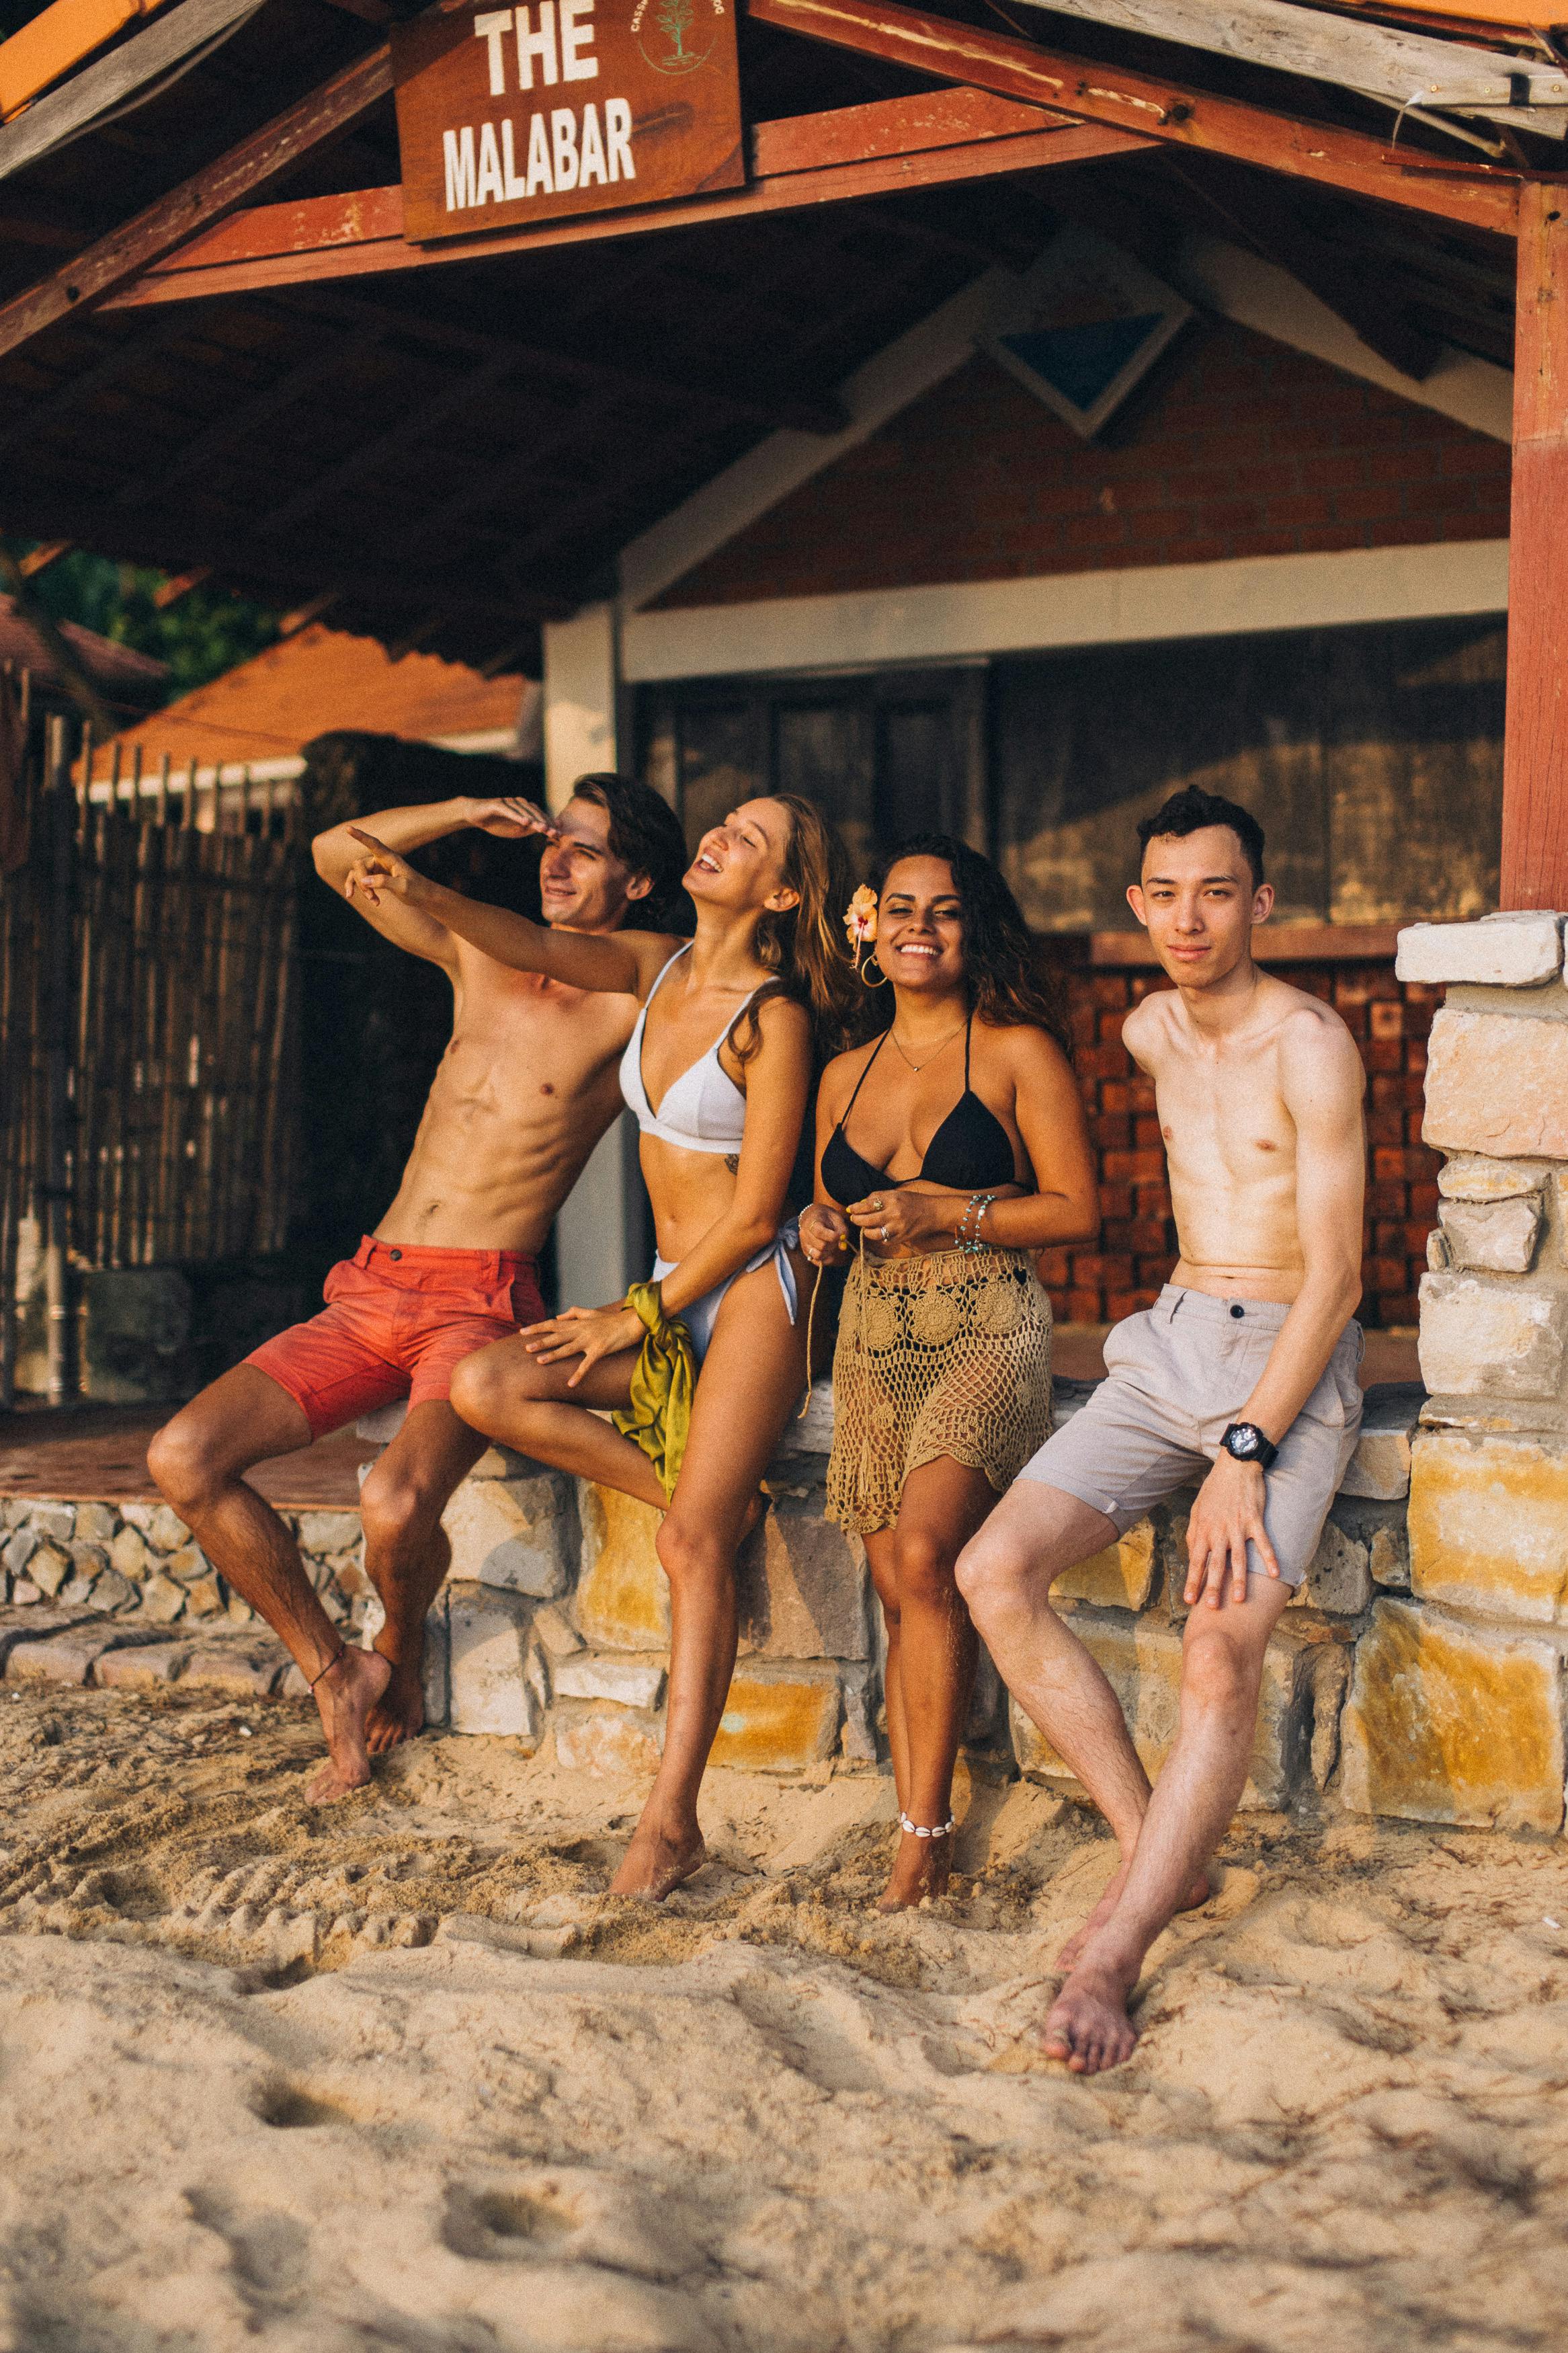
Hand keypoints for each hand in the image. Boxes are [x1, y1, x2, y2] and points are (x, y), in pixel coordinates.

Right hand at [343, 828, 431, 907]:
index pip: (373, 843)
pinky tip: (366, 900)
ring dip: (362, 889)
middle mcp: (381, 860)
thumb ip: (384, 882)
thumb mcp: (403, 886)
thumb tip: (364, 881)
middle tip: (371, 896)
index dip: (360, 836)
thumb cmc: (417, 889)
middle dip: (361, 881)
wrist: (423, 896)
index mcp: (390, 857)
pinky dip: (362, 891)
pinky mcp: (375, 877)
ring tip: (374, 901)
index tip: (348, 828)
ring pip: (358, 874)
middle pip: (359, 864)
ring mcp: (377, 868)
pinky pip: (360, 881)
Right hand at [464, 794, 555, 840]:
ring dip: (534, 820)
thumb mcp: (516, 830)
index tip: (559, 835)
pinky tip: (525, 823)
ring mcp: (508, 802)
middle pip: (535, 813)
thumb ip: (532, 828)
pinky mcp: (497, 804)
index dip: (550, 825)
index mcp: (525, 809)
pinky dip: (517, 816)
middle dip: (546, 823)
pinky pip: (509, 811)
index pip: (540, 817)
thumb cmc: (497, 823)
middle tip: (555, 833)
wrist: (475, 815)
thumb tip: (549, 829)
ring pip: (524, 811)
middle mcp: (519, 803)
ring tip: (543, 829)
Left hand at [521, 1302, 643, 1385]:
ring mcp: (590, 1339)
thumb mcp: (592, 1312)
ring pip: (568, 1348)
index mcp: (578, 1323)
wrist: (633, 1321)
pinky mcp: (601, 1349)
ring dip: (553, 1355)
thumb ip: (574, 1312)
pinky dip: (579, 1374)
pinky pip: (587, 1364)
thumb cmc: (613, 1319)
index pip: (553, 1323)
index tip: (522, 1332)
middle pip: (556, 1336)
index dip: (537, 1327)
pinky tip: (570, 1384)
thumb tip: (558, 1316)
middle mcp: (581, 1330)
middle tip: (525, 1348)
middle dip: (540, 1342)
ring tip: (539, 1361)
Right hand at [799, 1204, 850, 1265]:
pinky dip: (824, 1260)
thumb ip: (842, 1231)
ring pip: (817, 1255)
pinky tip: (831, 1256)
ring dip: (828, 1253)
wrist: (815, 1217)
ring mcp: (804, 1244)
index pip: (819, 1232)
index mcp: (812, 1222)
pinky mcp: (806, 1252)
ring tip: (832, 1246)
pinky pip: (815, 1261)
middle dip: (832, 1245)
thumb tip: (843, 1247)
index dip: (832, 1236)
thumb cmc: (828, 1218)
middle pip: (821, 1245)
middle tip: (836, 1240)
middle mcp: (805, 1234)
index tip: (838, 1235)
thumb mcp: (837, 1219)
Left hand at [844, 1188, 953, 1251]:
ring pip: (873, 1234)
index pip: (867, 1204)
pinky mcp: (902, 1238)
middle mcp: (894, 1213)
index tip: (851, 1209)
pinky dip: (880, 1238)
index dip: (856, 1208)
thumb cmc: (913, 1201)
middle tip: (854, 1219)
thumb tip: (861, 1203)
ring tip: (867, 1228)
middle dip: (857, 1220)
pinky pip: (884, 1241)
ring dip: (866, 1231)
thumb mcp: (896, 1193)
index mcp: (892, 1199)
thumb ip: (879, 1197)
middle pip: (867, 1220)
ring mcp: (898, 1227)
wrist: (933, 1212)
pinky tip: (881, 1232)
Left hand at [1183, 1451, 1278, 1608]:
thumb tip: (1192, 1554)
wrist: (1234, 1467)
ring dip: (1238, 1579)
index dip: (1193, 1581)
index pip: (1196, 1560)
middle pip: (1215, 1564)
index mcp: (1203, 1529)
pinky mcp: (1255, 1520)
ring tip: (1238, 1599)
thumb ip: (1194, 1533)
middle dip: (1213, 1587)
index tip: (1189, 1600)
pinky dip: (1269, 1558)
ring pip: (1237, 1558)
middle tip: (1212, 1607)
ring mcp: (1237, 1526)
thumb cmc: (1214, 1490)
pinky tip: (1275, 1573)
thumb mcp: (1197, 1510)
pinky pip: (1263, 1542)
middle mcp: (1218, 1530)